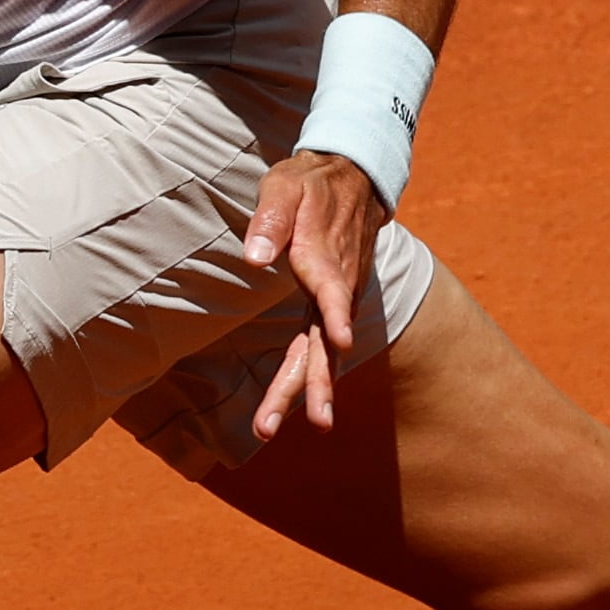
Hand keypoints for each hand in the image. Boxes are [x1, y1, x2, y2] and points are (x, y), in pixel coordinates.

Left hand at [240, 149, 386, 441]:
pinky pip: (321, 349)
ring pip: (323, 353)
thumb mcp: (286, 187)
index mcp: (324, 257)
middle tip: (305, 423)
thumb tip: (256, 259)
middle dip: (312, 384)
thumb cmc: (311, 185)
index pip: (333, 291)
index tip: (341, 342)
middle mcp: (338, 287)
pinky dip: (311, 379)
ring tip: (286, 429)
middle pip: (325, 342)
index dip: (336, 316)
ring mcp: (338, 301)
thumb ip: (271, 220)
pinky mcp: (332, 308)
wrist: (353, 181)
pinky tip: (297, 408)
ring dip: (309, 391)